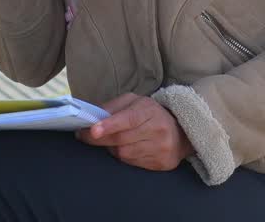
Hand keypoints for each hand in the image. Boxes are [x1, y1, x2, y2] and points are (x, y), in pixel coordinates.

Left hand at [76, 93, 193, 171]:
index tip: (93, 130)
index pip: (128, 119)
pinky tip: (125, 148)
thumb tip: (92, 117)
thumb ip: (113, 106)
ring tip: (110, 140)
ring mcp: (161, 148)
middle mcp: (158, 129)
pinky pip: (132, 163)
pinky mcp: (161, 163)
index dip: (109, 125)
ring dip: (112, 148)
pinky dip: (124, 157)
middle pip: (122, 139)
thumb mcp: (134, 102)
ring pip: (125, 153)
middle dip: (100, 139)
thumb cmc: (150, 114)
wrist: (181, 132)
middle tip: (84, 136)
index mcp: (150, 110)